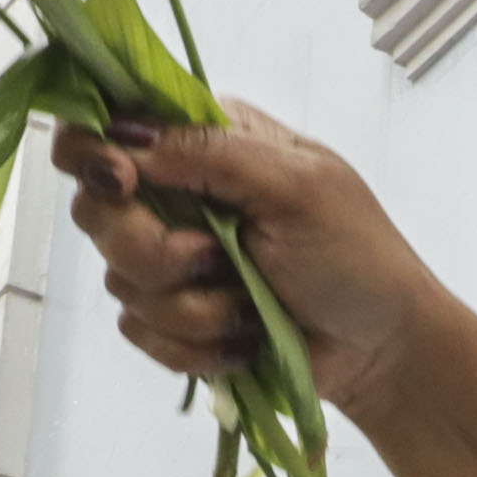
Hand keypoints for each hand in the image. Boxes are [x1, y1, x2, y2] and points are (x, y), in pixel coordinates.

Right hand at [48, 104, 451, 425]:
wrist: (382, 351)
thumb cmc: (357, 258)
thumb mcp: (296, 187)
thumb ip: (209, 152)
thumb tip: (127, 135)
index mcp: (207, 141)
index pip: (111, 124)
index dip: (95, 152)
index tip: (122, 181)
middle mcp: (180, 194)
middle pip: (96, 209)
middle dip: (150, 248)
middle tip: (212, 259)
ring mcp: (174, 258)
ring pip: (119, 278)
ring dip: (191, 306)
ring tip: (250, 308)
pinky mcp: (176, 316)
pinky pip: (140, 330)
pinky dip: (193, 345)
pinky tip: (243, 340)